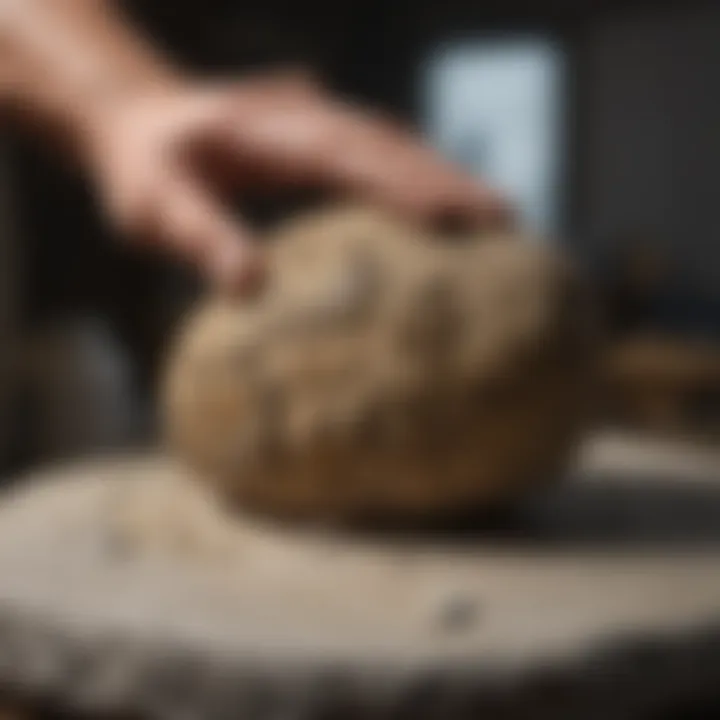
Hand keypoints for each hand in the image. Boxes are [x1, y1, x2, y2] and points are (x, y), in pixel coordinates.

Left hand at [85, 73, 509, 293]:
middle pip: (387, 142)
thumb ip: (201, 237)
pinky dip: (419, 179)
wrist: (139, 119)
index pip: (343, 153)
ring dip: (444, 175)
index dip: (398, 181)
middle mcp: (301, 115)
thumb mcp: (154, 207)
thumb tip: (252, 288)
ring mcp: (316, 121)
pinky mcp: (322, 136)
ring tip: (497, 215)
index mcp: (263, 127)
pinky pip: (380, 154)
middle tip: (504, 219)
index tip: (448, 215)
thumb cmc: (146, 173)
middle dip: (446, 177)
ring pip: (393, 143)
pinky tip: (449, 209)